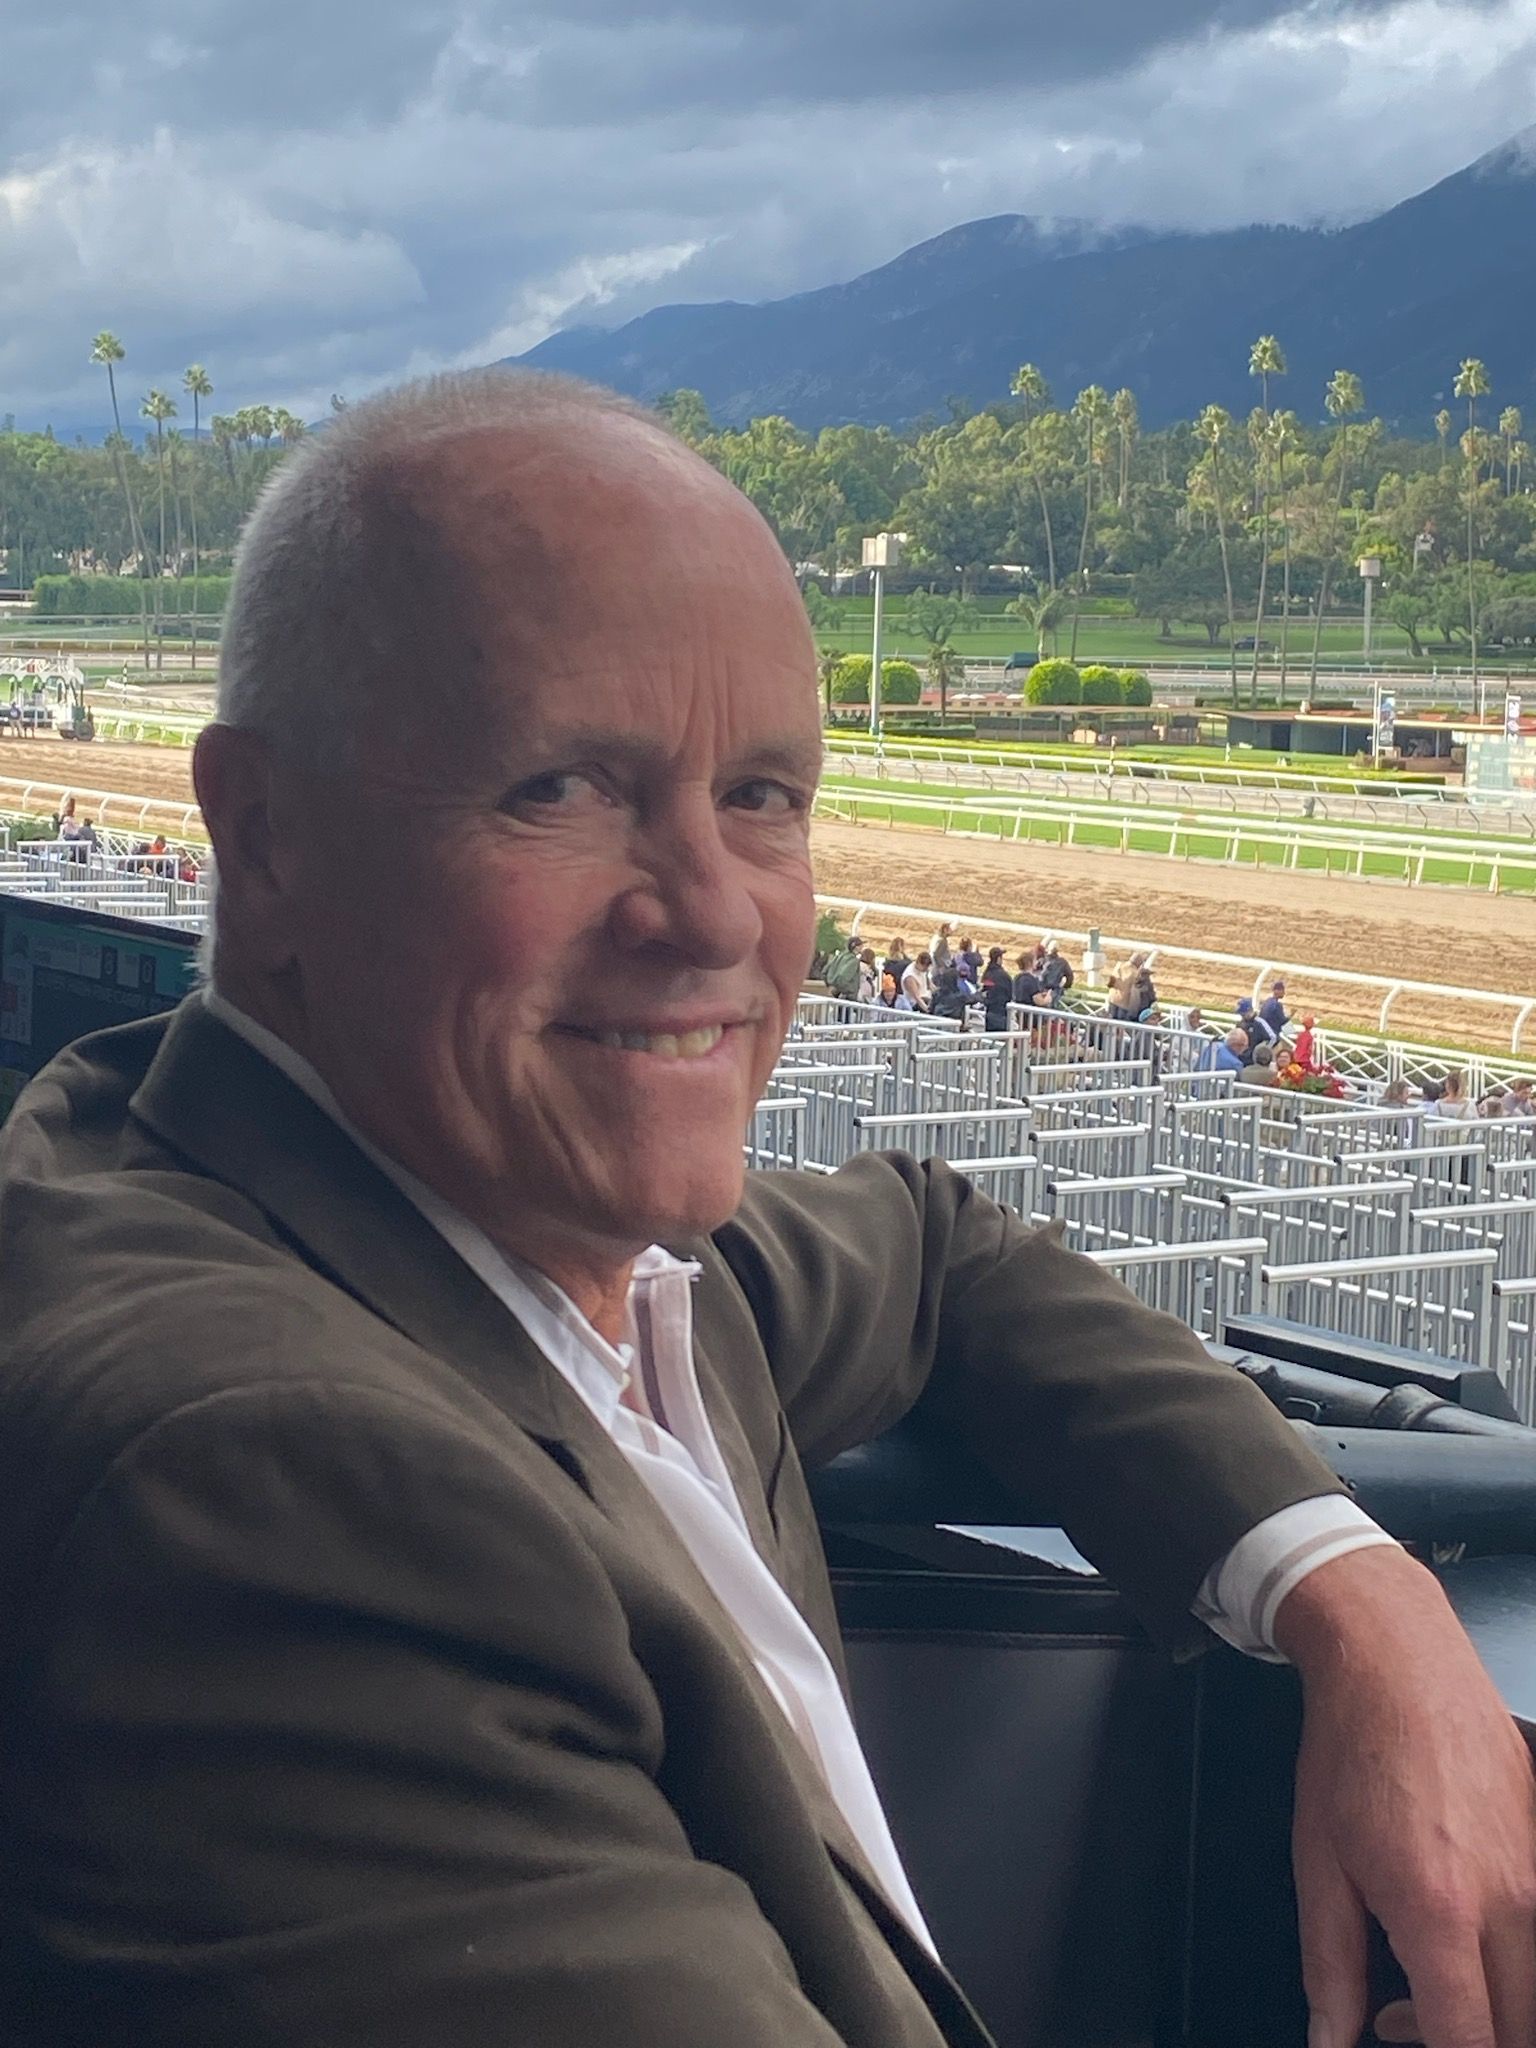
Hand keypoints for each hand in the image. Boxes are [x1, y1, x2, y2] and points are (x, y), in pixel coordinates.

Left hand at [1273, 1545, 1535, 2047]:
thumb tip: (1330, 2038)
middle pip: (1519, 2030)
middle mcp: (1509, 1901)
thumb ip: (1329, 1965)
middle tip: (1396, 2013)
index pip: (1471, 2044)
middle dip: (1463, 2041)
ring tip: (1419, 1971)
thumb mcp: (1318, 1861)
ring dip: (1488, 2006)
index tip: (1400, 2039)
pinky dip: (1506, 1958)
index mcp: (1440, 1911)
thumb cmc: (1353, 1749)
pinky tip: (1454, 1929)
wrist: (1398, 1661)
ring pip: (1535, 1988)